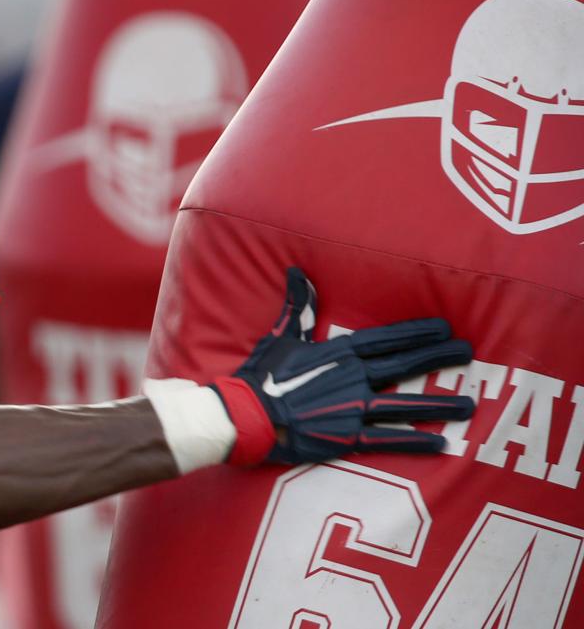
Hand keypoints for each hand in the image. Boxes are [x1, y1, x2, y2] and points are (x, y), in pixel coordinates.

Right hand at [212, 268, 474, 464]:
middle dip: (439, 358)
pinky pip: (388, 440)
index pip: (386, 340)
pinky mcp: (346, 438)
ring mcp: (352, 409)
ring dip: (439, 404)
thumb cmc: (260, 377)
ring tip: (470, 405)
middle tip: (468, 353)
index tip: (444, 327)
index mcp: (338, 353)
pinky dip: (414, 442)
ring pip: (405, 405)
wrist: (246, 416)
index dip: (416, 333)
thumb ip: (297, 307)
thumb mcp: (279, 337)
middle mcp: (352, 378)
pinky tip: (441, 444)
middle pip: (404, 366)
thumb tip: (298, 271)